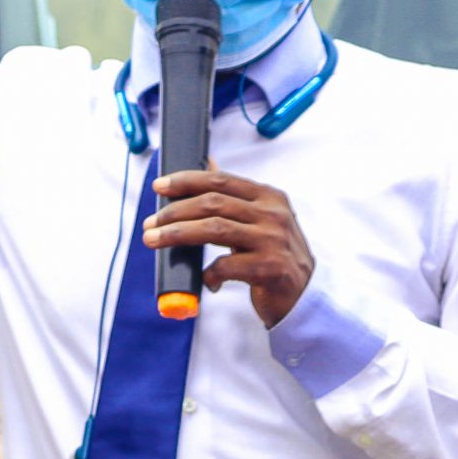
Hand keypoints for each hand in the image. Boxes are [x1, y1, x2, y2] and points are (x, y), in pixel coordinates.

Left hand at [144, 170, 314, 325]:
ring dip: (178, 234)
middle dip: (174, 212)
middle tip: (150, 223)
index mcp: (269, 197)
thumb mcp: (261, 219)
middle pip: (213, 203)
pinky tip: (205, 279)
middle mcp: (273, 214)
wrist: (306, 296)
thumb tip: (208, 162)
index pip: (221, 180)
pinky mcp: (271, 268)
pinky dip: (209, 272)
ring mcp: (273, 240)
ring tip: (153, 240)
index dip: (186, 181)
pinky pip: (226, 266)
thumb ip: (236, 195)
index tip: (159, 187)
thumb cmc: (275, 255)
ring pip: (214, 229)